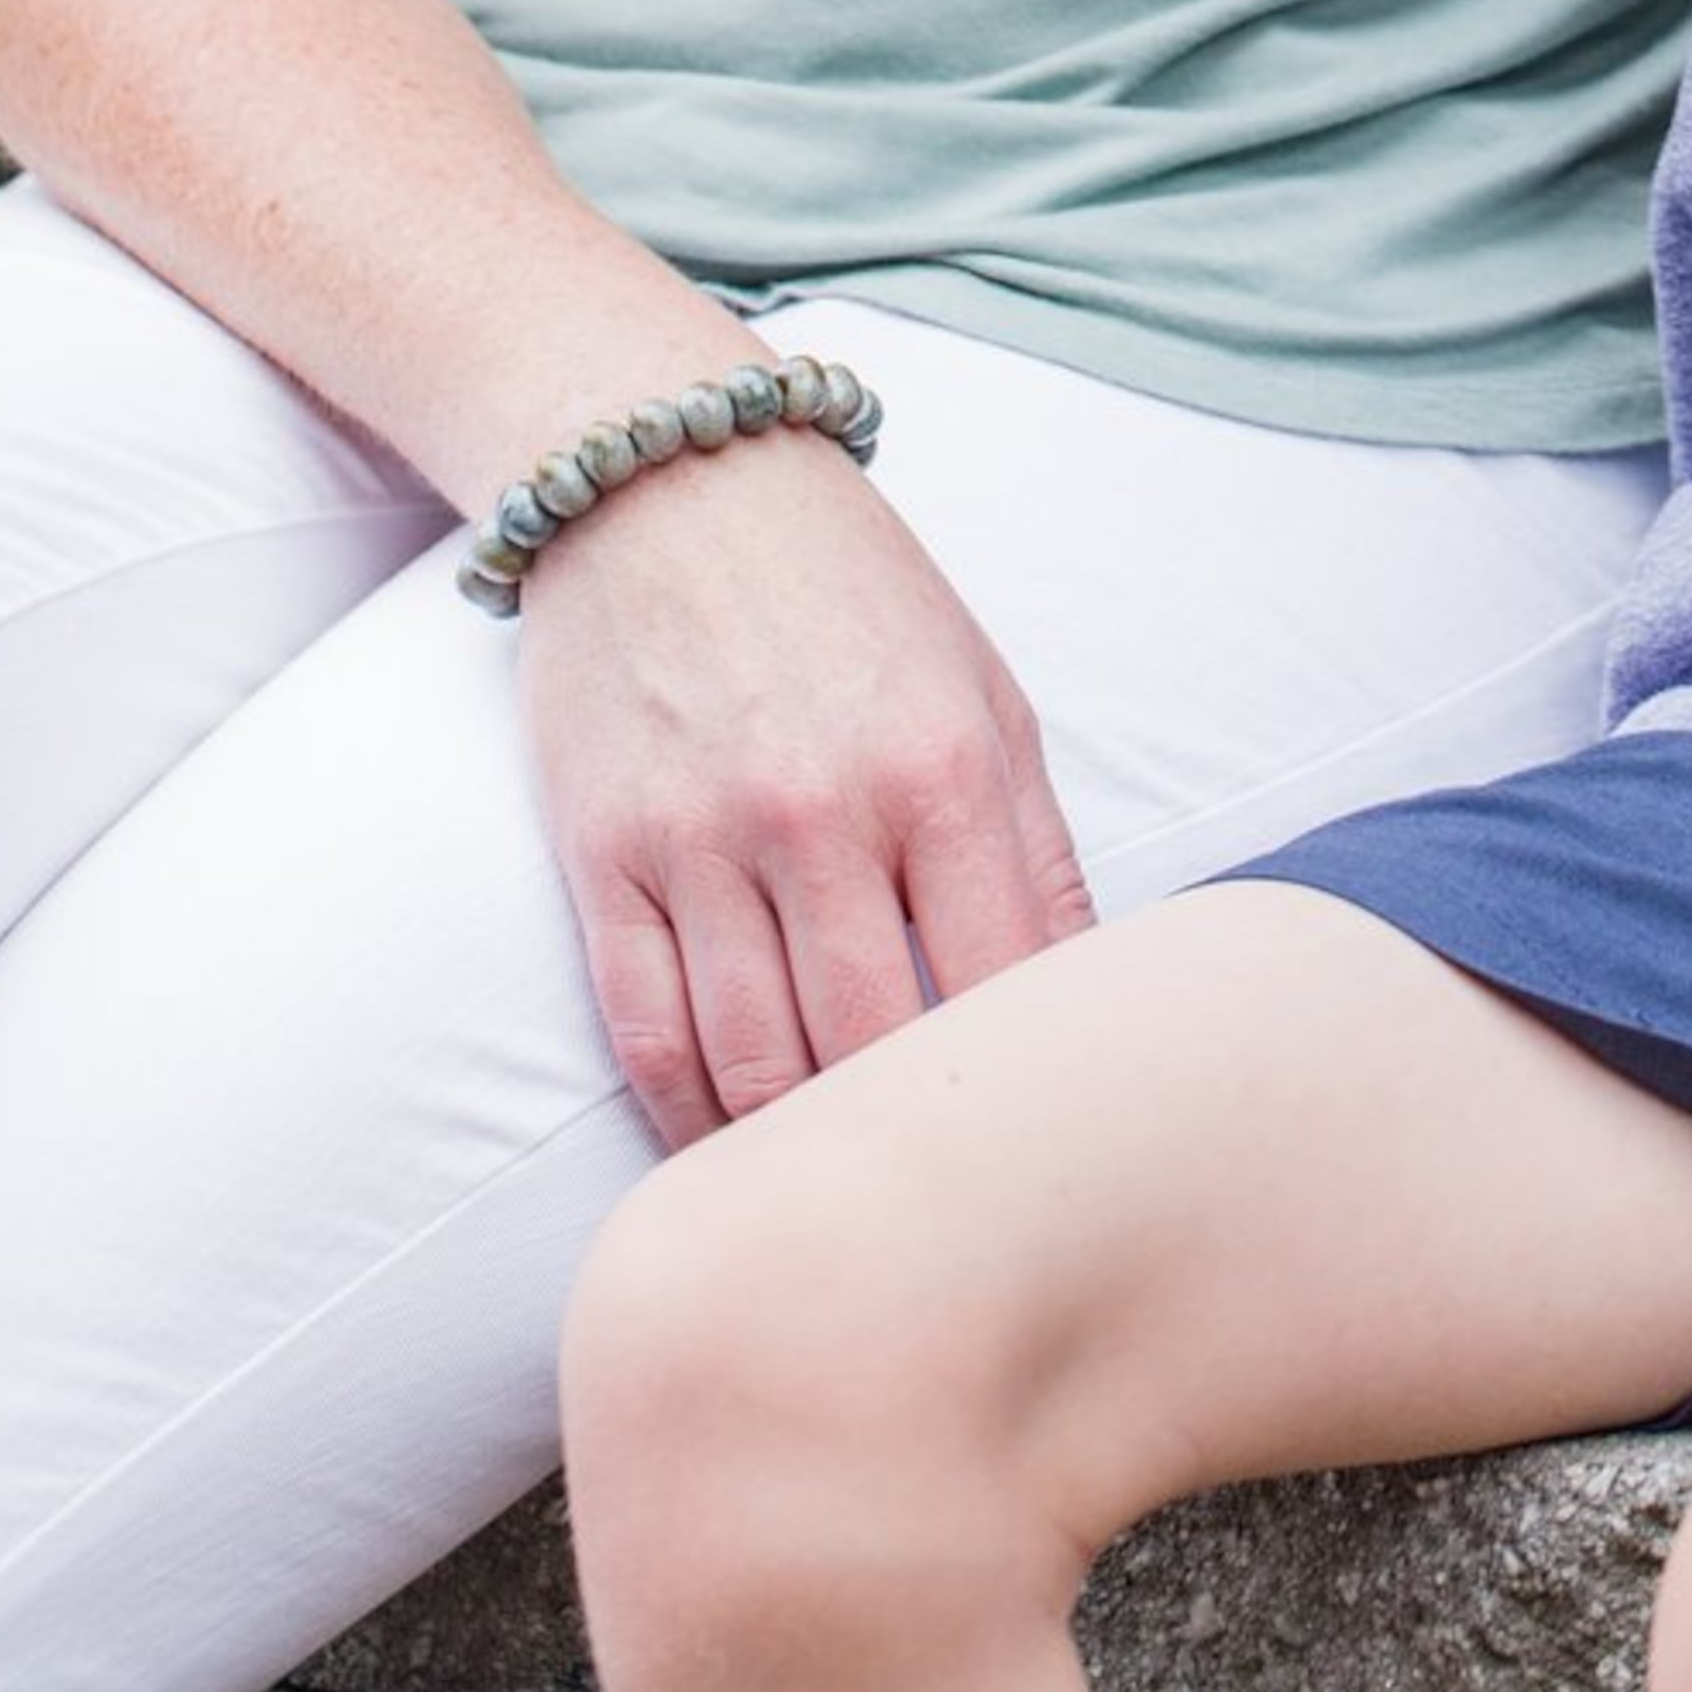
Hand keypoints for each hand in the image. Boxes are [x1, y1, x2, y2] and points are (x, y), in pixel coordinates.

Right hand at [515, 420, 1093, 1144]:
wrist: (667, 477)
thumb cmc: (851, 592)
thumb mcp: (984, 689)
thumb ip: (1038, 848)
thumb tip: (1088, 1005)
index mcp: (944, 767)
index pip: (1007, 988)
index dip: (1026, 1089)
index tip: (1040, 1149)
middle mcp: (824, 809)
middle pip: (878, 1053)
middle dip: (913, 1145)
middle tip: (941, 1214)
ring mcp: (702, 836)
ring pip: (756, 1069)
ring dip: (799, 1157)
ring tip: (838, 1204)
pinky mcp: (603, 851)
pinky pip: (649, 1033)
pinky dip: (691, 1120)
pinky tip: (729, 1158)